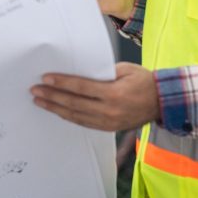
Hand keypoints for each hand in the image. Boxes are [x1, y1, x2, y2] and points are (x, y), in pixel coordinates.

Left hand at [30, 62, 158, 131]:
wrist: (163, 102)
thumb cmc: (144, 81)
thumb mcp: (125, 69)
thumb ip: (102, 72)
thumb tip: (79, 71)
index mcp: (114, 93)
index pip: (81, 88)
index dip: (61, 83)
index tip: (45, 78)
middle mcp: (109, 111)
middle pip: (74, 104)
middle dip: (52, 97)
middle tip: (35, 91)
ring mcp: (109, 122)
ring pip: (76, 116)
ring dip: (55, 109)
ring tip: (40, 101)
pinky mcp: (109, 128)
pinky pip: (84, 123)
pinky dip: (69, 117)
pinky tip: (57, 111)